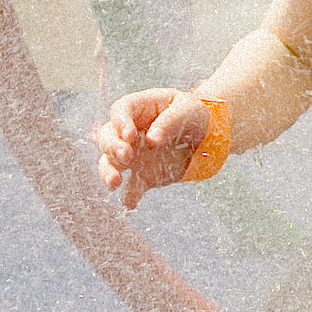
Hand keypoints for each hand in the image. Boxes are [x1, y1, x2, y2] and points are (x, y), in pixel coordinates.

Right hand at [93, 87, 211, 208]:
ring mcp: (133, 154)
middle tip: (126, 156)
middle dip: (112, 147)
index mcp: (139, 108)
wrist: (204, 135)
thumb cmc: (191, 114)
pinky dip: (129, 195)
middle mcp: (129, 131)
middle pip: (107, 136)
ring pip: (109, 162)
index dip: (121, 123)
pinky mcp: (142, 174)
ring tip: (115, 183)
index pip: (120, 110)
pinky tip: (130, 203)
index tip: (130, 136)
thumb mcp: (188, 110)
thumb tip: (151, 140)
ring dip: (108, 172)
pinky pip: (131, 186)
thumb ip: (169, 122)